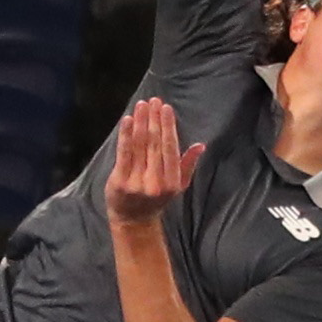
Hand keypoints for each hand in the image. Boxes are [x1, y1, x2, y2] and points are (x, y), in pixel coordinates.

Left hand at [100, 96, 202, 226]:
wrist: (133, 220)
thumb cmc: (156, 199)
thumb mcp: (177, 186)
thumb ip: (187, 165)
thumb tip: (201, 145)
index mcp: (172, 182)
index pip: (170, 148)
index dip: (168, 126)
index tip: (166, 108)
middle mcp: (155, 182)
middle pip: (155, 144)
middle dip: (154, 119)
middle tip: (154, 100)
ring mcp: (136, 182)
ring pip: (140, 146)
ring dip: (141, 122)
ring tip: (142, 105)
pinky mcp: (120, 181)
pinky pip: (124, 153)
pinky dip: (126, 135)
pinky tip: (128, 120)